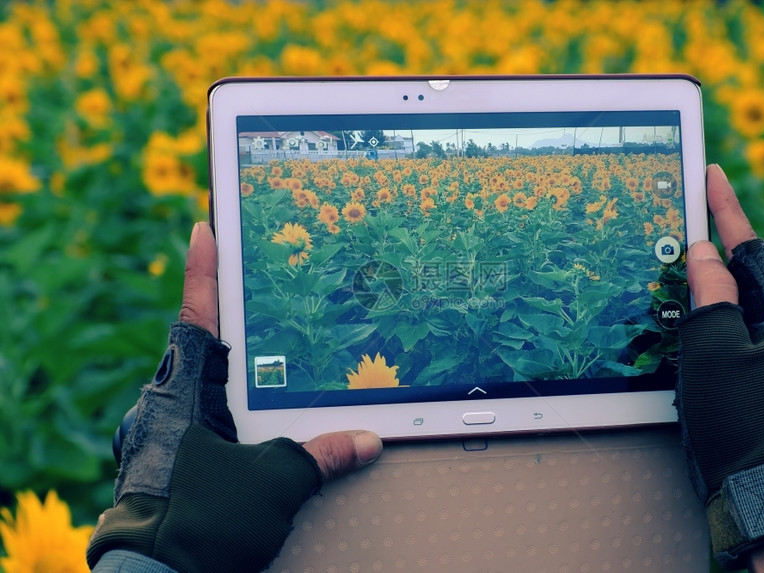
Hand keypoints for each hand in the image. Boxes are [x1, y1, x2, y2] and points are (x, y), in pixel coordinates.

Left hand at [179, 222, 382, 480]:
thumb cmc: (201, 524)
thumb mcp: (273, 485)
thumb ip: (321, 455)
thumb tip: (364, 441)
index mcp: (185, 394)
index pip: (196, 317)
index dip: (204, 270)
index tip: (206, 230)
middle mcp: (170, 404)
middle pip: (203, 347)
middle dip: (231, 321)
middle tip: (258, 288)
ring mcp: (168, 431)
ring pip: (205, 386)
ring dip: (235, 371)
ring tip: (270, 357)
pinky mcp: (175, 457)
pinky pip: (206, 418)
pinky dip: (232, 409)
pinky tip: (254, 419)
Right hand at [678, 165, 763, 569]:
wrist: (762, 488)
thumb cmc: (734, 420)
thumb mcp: (710, 350)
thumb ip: (710, 294)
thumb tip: (704, 252)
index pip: (750, 246)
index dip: (724, 209)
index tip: (707, 174)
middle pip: (758, 270)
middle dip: (725, 247)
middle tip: (694, 226)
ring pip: (758, 300)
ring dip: (727, 285)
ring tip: (695, 279)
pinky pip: (760, 327)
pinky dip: (733, 317)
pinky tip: (713, 328)